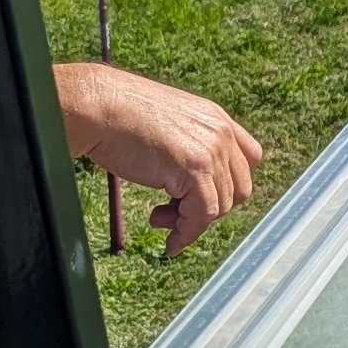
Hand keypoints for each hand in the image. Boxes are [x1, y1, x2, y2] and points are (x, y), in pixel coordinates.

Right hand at [57, 64, 264, 248]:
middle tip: (171, 212)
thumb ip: (188, 147)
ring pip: (221, 206)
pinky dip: (187, 234)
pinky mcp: (194, 169)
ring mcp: (210, 150)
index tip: (201, 197)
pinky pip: (203, 215)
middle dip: (208, 208)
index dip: (228, 184)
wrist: (97, 106)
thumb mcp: (167, 125)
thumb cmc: (117, 115)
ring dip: (191, 223)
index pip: (249, 158)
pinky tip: (170, 242)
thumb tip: (189, 186)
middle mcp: (221, 132)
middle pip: (238, 188)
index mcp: (216, 118)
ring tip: (158, 218)